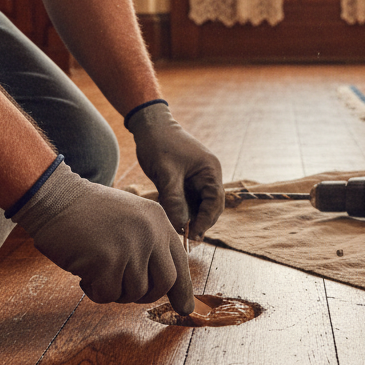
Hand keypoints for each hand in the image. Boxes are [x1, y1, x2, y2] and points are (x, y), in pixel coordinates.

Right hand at [11, 161, 193, 313]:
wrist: (56, 198)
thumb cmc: (87, 213)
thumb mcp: (130, 218)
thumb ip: (149, 244)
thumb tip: (166, 285)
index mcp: (158, 221)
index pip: (180, 262)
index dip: (183, 289)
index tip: (185, 308)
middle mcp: (151, 233)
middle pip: (164, 283)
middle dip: (145, 295)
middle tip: (123, 290)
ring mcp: (131, 247)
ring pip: (135, 293)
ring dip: (114, 290)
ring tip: (97, 270)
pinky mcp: (108, 261)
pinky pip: (108, 295)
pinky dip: (94, 291)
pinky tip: (84, 274)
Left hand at [127, 103, 223, 240]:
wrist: (150, 126)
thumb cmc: (160, 144)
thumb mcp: (166, 173)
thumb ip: (174, 199)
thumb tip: (180, 226)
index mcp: (210, 171)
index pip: (215, 202)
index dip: (205, 220)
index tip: (193, 235)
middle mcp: (208, 176)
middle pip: (210, 207)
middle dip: (199, 222)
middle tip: (186, 239)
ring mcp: (198, 180)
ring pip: (199, 206)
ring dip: (190, 218)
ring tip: (177, 230)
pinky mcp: (187, 182)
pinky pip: (188, 202)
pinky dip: (182, 211)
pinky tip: (171, 218)